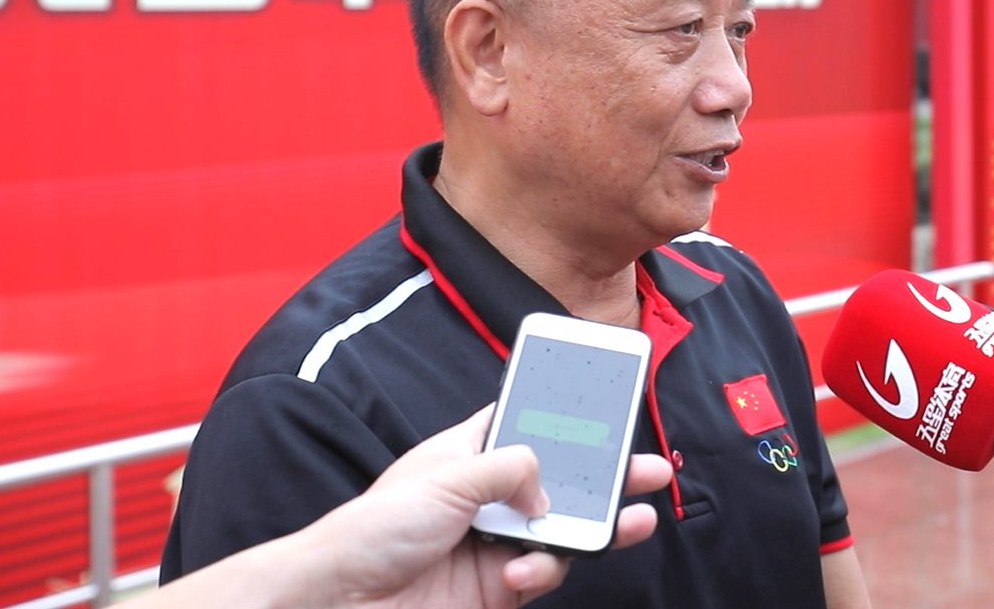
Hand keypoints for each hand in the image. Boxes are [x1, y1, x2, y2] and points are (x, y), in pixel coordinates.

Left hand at [296, 407, 671, 607]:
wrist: (343, 600)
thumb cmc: (373, 528)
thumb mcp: (446, 477)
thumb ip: (511, 468)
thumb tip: (548, 484)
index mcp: (469, 453)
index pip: (525, 422)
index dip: (564, 413)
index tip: (604, 404)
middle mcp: (487, 495)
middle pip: (560, 479)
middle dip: (606, 475)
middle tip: (649, 469)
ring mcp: (496, 541)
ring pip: (563, 528)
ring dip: (595, 527)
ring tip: (631, 521)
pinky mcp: (498, 585)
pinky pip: (544, 571)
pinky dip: (542, 570)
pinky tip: (519, 572)